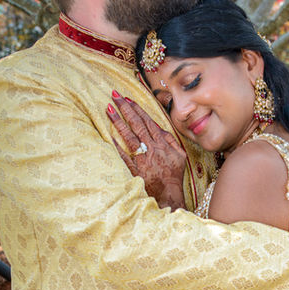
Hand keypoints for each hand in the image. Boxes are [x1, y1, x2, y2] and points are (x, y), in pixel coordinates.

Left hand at [107, 92, 186, 210]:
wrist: (169, 194)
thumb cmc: (174, 175)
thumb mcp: (180, 155)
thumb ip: (170, 139)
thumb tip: (159, 128)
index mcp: (162, 143)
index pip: (148, 121)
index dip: (137, 109)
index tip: (127, 98)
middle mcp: (152, 148)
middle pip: (137, 124)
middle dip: (125, 108)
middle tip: (114, 95)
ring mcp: (143, 158)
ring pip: (129, 136)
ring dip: (119, 122)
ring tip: (108, 109)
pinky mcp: (136, 169)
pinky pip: (125, 156)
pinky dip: (118, 146)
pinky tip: (109, 135)